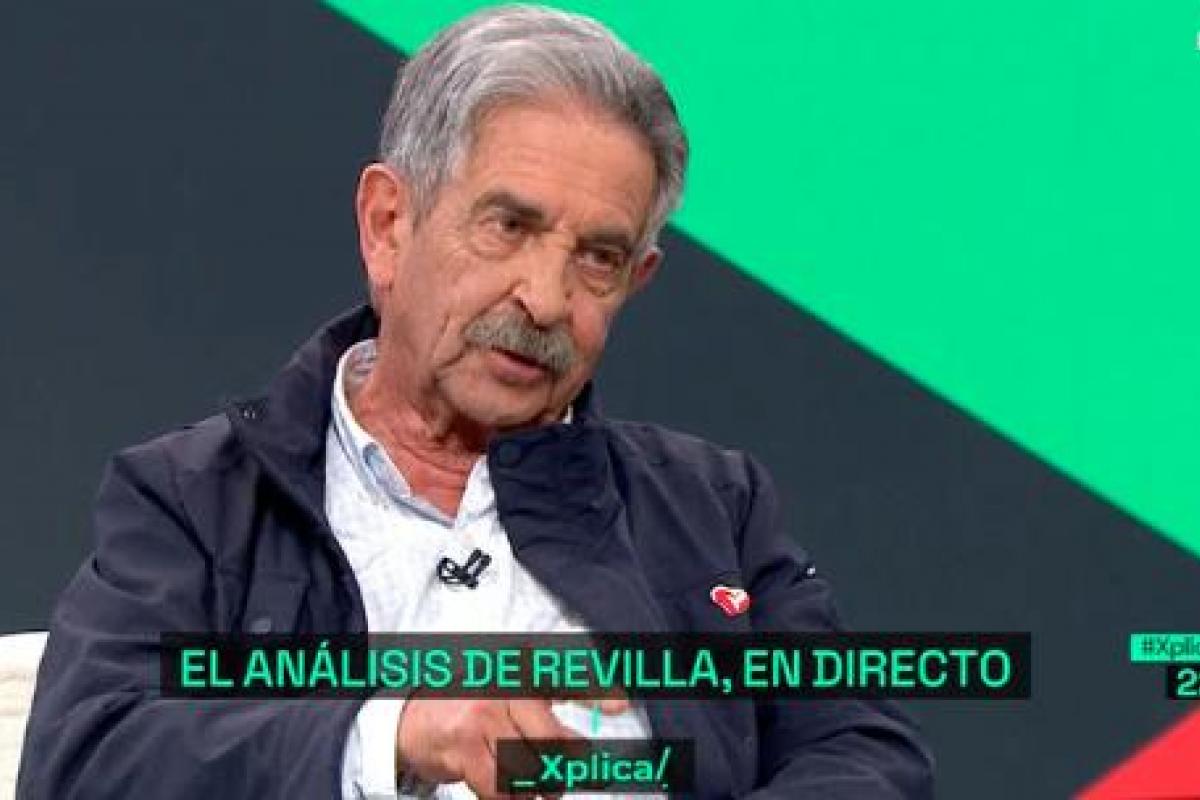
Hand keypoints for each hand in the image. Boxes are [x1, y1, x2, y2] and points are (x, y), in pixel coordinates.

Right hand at [395, 695, 630, 798]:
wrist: (413, 718)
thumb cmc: (473, 708)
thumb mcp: (512, 697)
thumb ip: (551, 710)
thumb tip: (598, 731)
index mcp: (523, 669)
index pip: (566, 675)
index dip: (596, 690)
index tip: (620, 706)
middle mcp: (505, 686)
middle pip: (553, 737)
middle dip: (564, 767)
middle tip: (562, 778)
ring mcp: (484, 715)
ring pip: (530, 767)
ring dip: (537, 789)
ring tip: (536, 789)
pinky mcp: (465, 746)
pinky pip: (501, 788)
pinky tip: (508, 795)